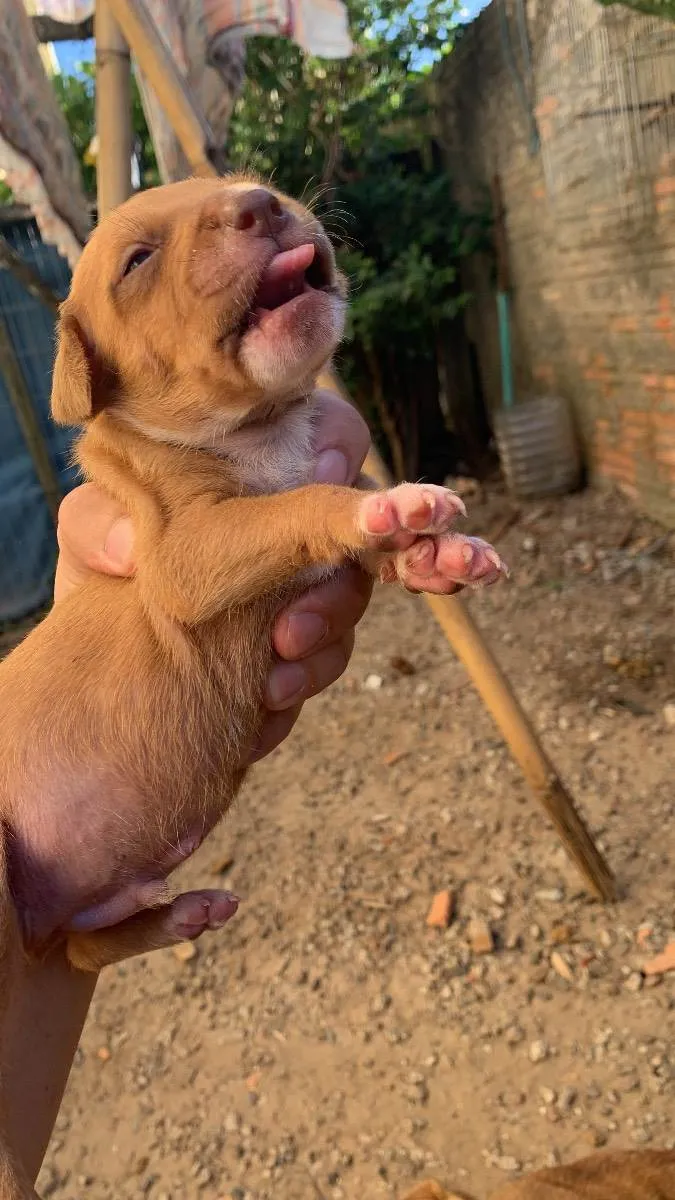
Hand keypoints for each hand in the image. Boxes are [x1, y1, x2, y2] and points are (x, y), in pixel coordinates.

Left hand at [55, 388, 372, 759]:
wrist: (103, 651)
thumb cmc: (105, 562)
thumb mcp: (91, 532)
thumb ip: (100, 523)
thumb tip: (130, 548)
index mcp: (259, 465)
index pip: (328, 434)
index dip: (339, 449)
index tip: (323, 482)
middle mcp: (295, 516)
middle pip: (362, 526)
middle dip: (341, 578)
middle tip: (290, 627)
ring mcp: (306, 579)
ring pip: (353, 596)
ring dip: (327, 638)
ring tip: (276, 673)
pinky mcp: (303, 639)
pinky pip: (331, 656)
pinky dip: (306, 680)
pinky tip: (266, 704)